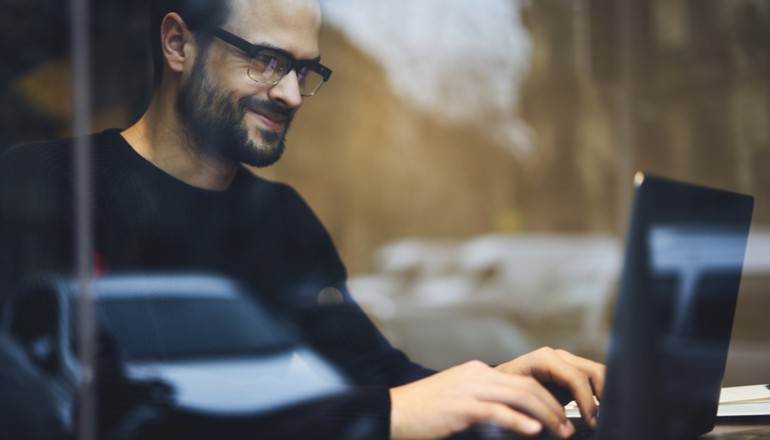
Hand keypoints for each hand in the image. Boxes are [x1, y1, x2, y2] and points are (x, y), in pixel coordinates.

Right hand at [389, 359, 576, 438]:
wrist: (393, 412)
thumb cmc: (423, 412)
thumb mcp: (458, 399)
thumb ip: (482, 402)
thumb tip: (511, 416)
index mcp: (477, 371)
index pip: (521, 380)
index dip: (546, 398)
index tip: (561, 416)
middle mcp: (476, 374)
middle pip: (527, 386)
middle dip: (553, 407)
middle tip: (568, 427)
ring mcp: (469, 388)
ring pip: (520, 396)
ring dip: (546, 416)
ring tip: (560, 431)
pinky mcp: (461, 406)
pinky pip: (498, 412)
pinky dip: (520, 422)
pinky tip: (534, 432)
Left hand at [495, 347, 604, 430]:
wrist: (497, 384)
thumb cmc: (505, 392)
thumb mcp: (519, 400)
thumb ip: (540, 410)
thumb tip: (562, 428)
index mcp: (544, 359)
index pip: (577, 378)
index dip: (588, 402)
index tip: (592, 422)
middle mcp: (558, 356)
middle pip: (594, 371)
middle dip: (603, 395)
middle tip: (602, 420)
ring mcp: (566, 361)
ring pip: (597, 373)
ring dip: (604, 394)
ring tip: (603, 417)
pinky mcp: (570, 371)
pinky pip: (592, 379)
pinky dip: (599, 394)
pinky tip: (597, 412)